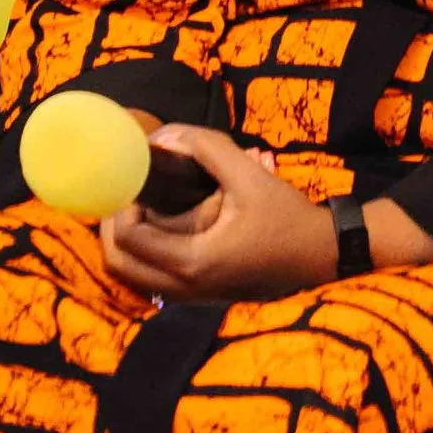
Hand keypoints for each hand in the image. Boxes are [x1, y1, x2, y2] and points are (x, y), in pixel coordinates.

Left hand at [97, 122, 337, 303]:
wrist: (322, 254)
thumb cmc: (287, 216)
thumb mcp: (247, 173)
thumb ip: (204, 147)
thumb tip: (161, 136)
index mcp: (194, 262)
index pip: (128, 238)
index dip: (120, 204)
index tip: (134, 177)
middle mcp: (186, 287)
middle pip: (118, 264)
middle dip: (110, 224)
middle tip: (122, 192)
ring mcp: (192, 297)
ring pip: (131, 275)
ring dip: (123, 240)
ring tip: (135, 204)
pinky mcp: (199, 295)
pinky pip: (150, 279)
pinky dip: (141, 253)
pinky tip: (155, 222)